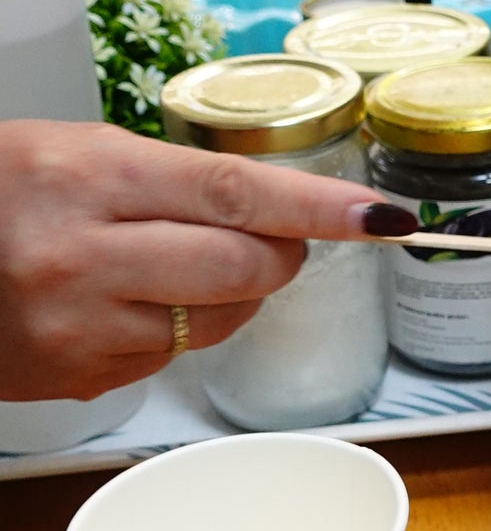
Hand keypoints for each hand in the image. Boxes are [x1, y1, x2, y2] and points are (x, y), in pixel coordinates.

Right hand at [0, 122, 374, 400]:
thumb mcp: (70, 151)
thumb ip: (167, 178)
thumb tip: (273, 208)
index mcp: (87, 174)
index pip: (232, 193)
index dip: (316, 209)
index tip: (380, 218)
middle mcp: (83, 254)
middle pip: (241, 267)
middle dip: (279, 255)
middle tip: (276, 239)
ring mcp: (79, 326)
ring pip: (215, 322)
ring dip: (228, 297)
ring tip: (176, 264)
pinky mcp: (76, 378)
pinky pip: (167, 358)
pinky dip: (170, 331)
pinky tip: (124, 302)